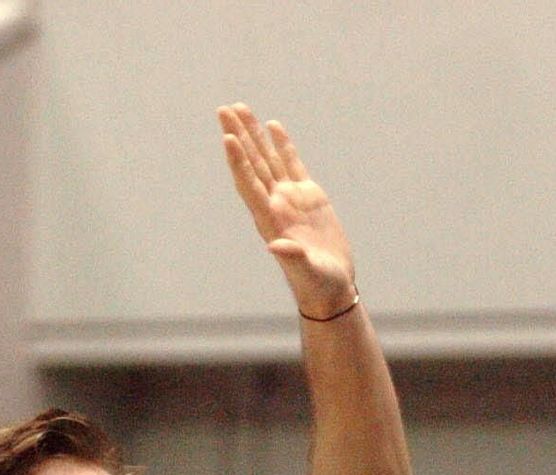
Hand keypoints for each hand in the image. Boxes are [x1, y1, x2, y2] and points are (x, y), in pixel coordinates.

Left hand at [219, 103, 356, 318]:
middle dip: (239, 136)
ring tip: (240, 108)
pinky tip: (273, 126)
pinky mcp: (309, 197)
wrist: (331, 286)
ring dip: (254, 134)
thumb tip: (276, 246)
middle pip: (252, 164)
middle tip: (224, 109)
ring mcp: (290, 199)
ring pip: (268, 159)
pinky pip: (292, 165)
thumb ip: (292, 258)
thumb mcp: (307, 273)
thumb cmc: (318, 284)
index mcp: (271, 220)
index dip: (238, 161)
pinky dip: (283, 145)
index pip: (250, 184)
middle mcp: (275, 204)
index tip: (227, 136)